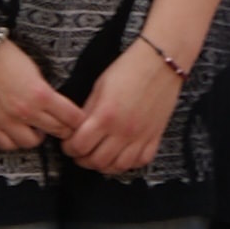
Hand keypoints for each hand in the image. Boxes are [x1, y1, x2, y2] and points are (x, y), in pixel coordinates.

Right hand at [0, 37, 79, 160]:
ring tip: (36, 128)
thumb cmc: (5, 55)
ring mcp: (6, 120)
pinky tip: (16, 132)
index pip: (72, 118)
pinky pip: (7, 145)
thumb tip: (55, 106)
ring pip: (31, 143)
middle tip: (62, 126)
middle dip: (63, 129)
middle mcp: (26, 111)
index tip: (78, 120)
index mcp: (41, 94)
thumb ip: (45, 91)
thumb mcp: (34, 70)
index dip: (78, 120)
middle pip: (56, 131)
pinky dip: (14, 142)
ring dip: (37, 136)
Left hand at [64, 36, 181, 176]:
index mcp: (105, 116)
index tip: (68, 144)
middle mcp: (123, 130)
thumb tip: (77, 128)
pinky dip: (129, 163)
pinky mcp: (155, 136)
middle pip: (97, 161)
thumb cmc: (130, 68)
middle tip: (80, 153)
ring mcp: (141, 136)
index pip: (79, 146)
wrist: (161, 62)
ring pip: (118, 167)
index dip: (69, 148)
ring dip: (104, 165)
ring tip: (98, 156)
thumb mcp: (100, 87)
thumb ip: (88, 111)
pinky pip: (141, 161)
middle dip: (83, 159)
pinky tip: (121, 155)